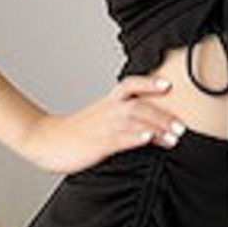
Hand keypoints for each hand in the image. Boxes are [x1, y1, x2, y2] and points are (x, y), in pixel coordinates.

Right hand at [18, 76, 187, 174]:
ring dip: (156, 127)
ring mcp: (103, 126)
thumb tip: (148, 128)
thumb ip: (121, 120)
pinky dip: (135, 137)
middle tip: (182, 127)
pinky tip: (148, 139)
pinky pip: (119, 137)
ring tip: (174, 137)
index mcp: (107, 103)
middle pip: (139, 105)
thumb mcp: (99, 120)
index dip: (149, 83)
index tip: (168, 85)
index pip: (130, 85)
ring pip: (133, 120)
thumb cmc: (74, 133)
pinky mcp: (98, 143)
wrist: (46, 140)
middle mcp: (107, 111)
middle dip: (163, 115)